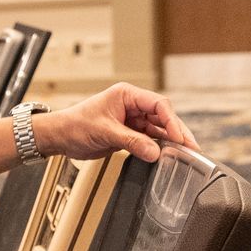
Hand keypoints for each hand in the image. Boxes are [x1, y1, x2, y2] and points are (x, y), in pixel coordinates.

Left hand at [37, 85, 197, 162]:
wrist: (59, 137)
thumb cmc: (75, 125)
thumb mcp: (104, 132)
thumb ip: (131, 142)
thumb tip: (154, 152)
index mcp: (126, 95)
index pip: (158, 104)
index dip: (172, 120)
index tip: (179, 137)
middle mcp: (132, 105)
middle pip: (162, 117)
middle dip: (176, 132)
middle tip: (191, 148)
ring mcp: (131, 120)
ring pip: (157, 130)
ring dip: (169, 141)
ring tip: (183, 155)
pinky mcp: (128, 134)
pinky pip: (148, 139)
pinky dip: (157, 148)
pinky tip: (167, 156)